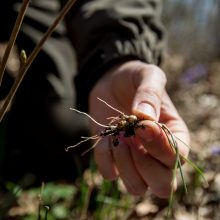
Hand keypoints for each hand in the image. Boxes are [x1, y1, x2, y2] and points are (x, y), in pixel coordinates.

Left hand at [89, 60, 189, 197]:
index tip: (143, 126)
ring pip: (137, 187)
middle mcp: (156, 154)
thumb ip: (150, 93)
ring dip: (124, 165)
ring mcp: (134, 160)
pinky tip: (105, 139)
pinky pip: (109, 175)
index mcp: (174, 136)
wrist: (111, 81)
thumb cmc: (135, 78)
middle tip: (130, 138)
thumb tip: (145, 118)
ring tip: (117, 138)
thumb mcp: (147, 76)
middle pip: (162, 185)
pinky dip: (104, 159)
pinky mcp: (113, 159)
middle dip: (144, 165)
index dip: (160, 148)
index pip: (177, 159)